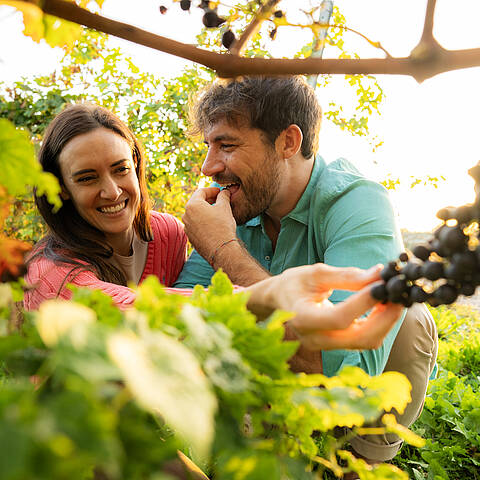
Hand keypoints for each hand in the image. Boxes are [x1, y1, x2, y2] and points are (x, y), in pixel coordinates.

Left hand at [182, 187, 236, 262]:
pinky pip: (196, 225)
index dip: (212, 190)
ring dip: (205, 211)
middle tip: (219, 200)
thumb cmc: (223, 226)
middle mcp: (186, 215)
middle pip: (196, 203)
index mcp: (192, 205)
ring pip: (195, 215)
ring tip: (217, 212)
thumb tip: (225, 192)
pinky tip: (213, 224)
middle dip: (208, 200)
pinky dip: (203, 222)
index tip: (220, 191)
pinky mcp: (190, 237)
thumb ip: (223, 196)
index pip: (201, 192)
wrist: (221, 249)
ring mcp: (187, 227)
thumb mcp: (225, 207)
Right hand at [246, 263, 403, 350]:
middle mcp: (313, 339)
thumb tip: (378, 273)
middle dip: (384, 318)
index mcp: (302, 318)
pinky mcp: (335, 346)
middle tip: (399, 296)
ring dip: (385, 322)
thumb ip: (346, 276)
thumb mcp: (315, 273)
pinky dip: (378, 325)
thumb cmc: (294, 283)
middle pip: (358, 338)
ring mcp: (324, 346)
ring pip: (365, 342)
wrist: (277, 301)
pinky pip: (362, 341)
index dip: (363, 303)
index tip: (381, 284)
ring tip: (394, 299)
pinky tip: (384, 308)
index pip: (338, 318)